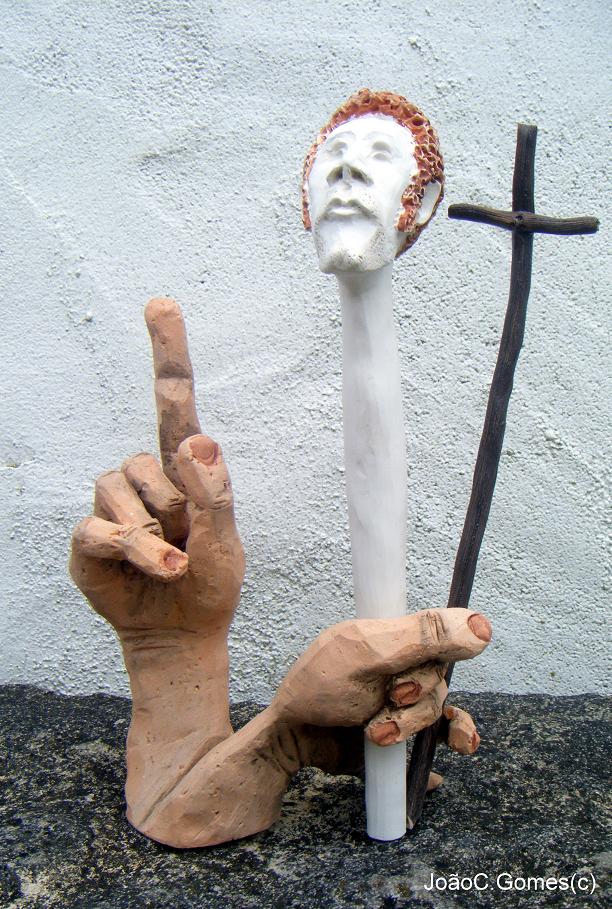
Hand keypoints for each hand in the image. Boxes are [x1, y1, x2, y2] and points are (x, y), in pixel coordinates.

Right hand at [70, 298, 244, 639]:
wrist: (181, 632)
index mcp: (184, 469)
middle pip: (149, 461)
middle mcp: (146, 477)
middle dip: (175, 507)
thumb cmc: (209, 582)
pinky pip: (101, 527)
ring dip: (155, 535)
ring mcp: (115, 506)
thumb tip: (198, 439)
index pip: (175, 403)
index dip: (168, 353)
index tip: (161, 302)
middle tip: (188, 541)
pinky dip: (133, 552)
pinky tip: (155, 569)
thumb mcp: (226, 542)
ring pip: (121, 492)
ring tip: (173, 562)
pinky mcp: (91, 537)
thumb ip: (214, 494)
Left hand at [274, 607, 490, 766]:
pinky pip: (438, 740)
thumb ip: (423, 638)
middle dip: (416, 697)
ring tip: (378, 733)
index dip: (441, 651)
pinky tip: (435, 772)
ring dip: (412, 726)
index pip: (441, 636)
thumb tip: (482, 626)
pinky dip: (443, 750)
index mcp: (394, 635)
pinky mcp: (402, 734)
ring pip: (438, 712)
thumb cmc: (317, 687)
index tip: (423, 665)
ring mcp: (403, 701)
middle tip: (388, 698)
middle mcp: (403, 666)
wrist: (291, 738)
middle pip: (440, 678)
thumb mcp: (368, 654)